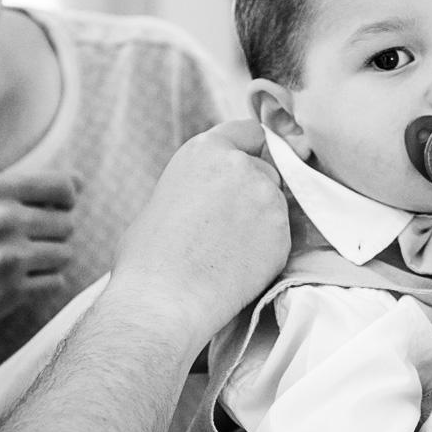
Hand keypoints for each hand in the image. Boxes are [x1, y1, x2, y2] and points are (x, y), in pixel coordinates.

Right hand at [0, 170, 77, 338]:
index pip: (65, 186)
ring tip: (20, 264)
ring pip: (66, 253)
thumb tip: (80, 183)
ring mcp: (9, 256)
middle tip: (26, 244)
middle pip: (68, 223)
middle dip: (54, 235)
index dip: (68, 200)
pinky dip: (44, 283)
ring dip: (51, 261)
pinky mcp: (14, 290)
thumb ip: (24, 191)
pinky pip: (57, 281)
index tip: (54, 209)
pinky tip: (16, 283)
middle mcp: (2, 219)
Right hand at [108, 120, 288, 345]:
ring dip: (263, 222)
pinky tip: (239, 266)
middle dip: (255, 192)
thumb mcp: (165, 197)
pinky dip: (269, 249)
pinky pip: (282, 237)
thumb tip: (208, 196)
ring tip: (228, 251)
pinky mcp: (282, 233)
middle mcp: (240, 165)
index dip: (254, 149)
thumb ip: (197, 184)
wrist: (163, 300)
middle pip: (267, 170)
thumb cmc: (148, 257)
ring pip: (275, 205)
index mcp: (205, 150)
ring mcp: (266, 198)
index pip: (250, 132)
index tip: (258, 162)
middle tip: (228, 225)